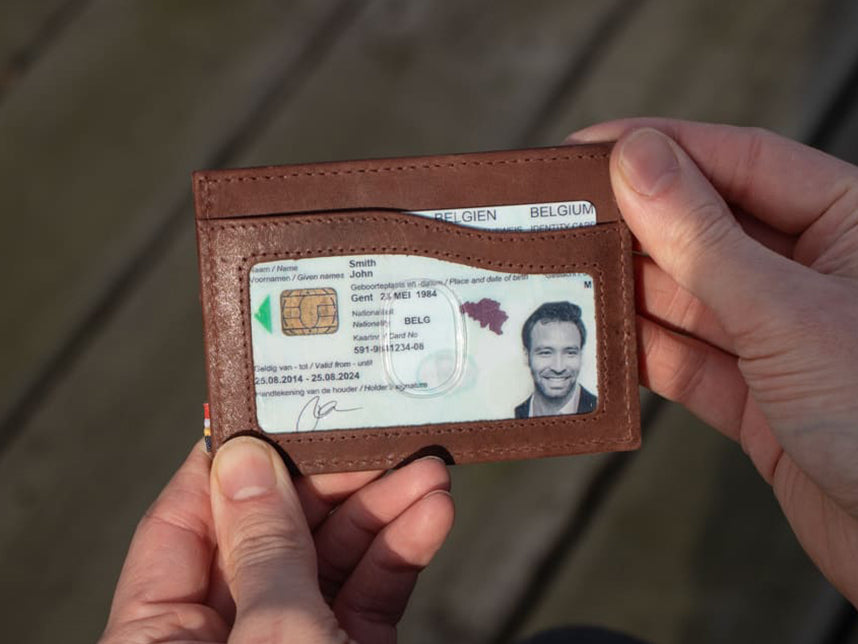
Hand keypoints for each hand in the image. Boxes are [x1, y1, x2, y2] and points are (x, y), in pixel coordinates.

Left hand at [100, 437, 453, 642]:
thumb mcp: (271, 636)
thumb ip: (261, 546)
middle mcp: (223, 638)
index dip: (226, 460)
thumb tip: (238, 455)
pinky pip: (368, 594)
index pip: (183, 523)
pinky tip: (431, 511)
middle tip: (376, 431)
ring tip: (428, 465)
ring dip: (380, 509)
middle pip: (269, 531)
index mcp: (161, 638)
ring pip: (327, 558)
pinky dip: (400, 551)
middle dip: (329, 480)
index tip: (272, 404)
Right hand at [569, 120, 857, 603]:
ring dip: (630, 291)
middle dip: (635, 224)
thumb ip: (704, 239)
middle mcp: (817, 275)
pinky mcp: (762, 402)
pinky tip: (598, 339)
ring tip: (563, 273)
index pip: (742, 161)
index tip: (587, 149)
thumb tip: (636, 160)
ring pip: (691, 298)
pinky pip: (689, 363)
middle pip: (707, 229)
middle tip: (559, 216)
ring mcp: (786, 341)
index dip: (661, 148)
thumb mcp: (787, 312)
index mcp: (853, 223)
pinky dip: (644, 355)